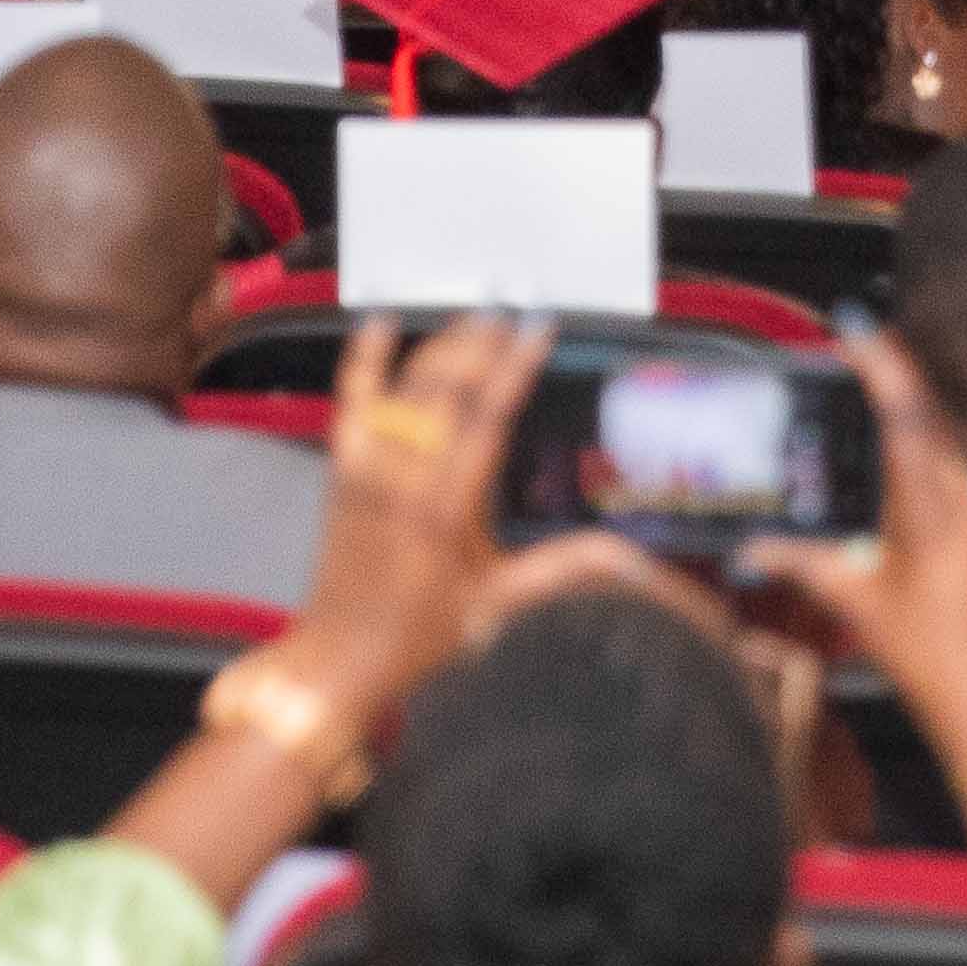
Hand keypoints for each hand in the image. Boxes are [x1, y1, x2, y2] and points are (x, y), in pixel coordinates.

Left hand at [288, 313, 551, 729]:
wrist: (339, 660)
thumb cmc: (417, 637)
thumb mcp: (497, 605)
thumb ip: (560, 569)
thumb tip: (628, 558)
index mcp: (445, 509)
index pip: (487, 418)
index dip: (515, 367)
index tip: (539, 328)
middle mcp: (401, 479)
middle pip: (444, 389)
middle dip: (479, 342)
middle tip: (510, 306)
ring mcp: (365, 470)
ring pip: (403, 387)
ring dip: (438, 345)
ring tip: (472, 313)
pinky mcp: (341, 471)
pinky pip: (350, 403)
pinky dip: (362, 361)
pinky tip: (378, 323)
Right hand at [762, 323, 966, 745]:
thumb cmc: (936, 664)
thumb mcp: (859, 607)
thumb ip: (805, 565)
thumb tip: (753, 548)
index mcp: (937, 511)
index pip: (909, 416)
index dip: (882, 365)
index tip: (857, 328)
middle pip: (930, 425)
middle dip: (890, 386)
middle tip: (852, 356)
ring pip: (945, 458)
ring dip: (906, 431)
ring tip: (864, 411)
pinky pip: (956, 491)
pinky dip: (922, 476)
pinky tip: (894, 490)